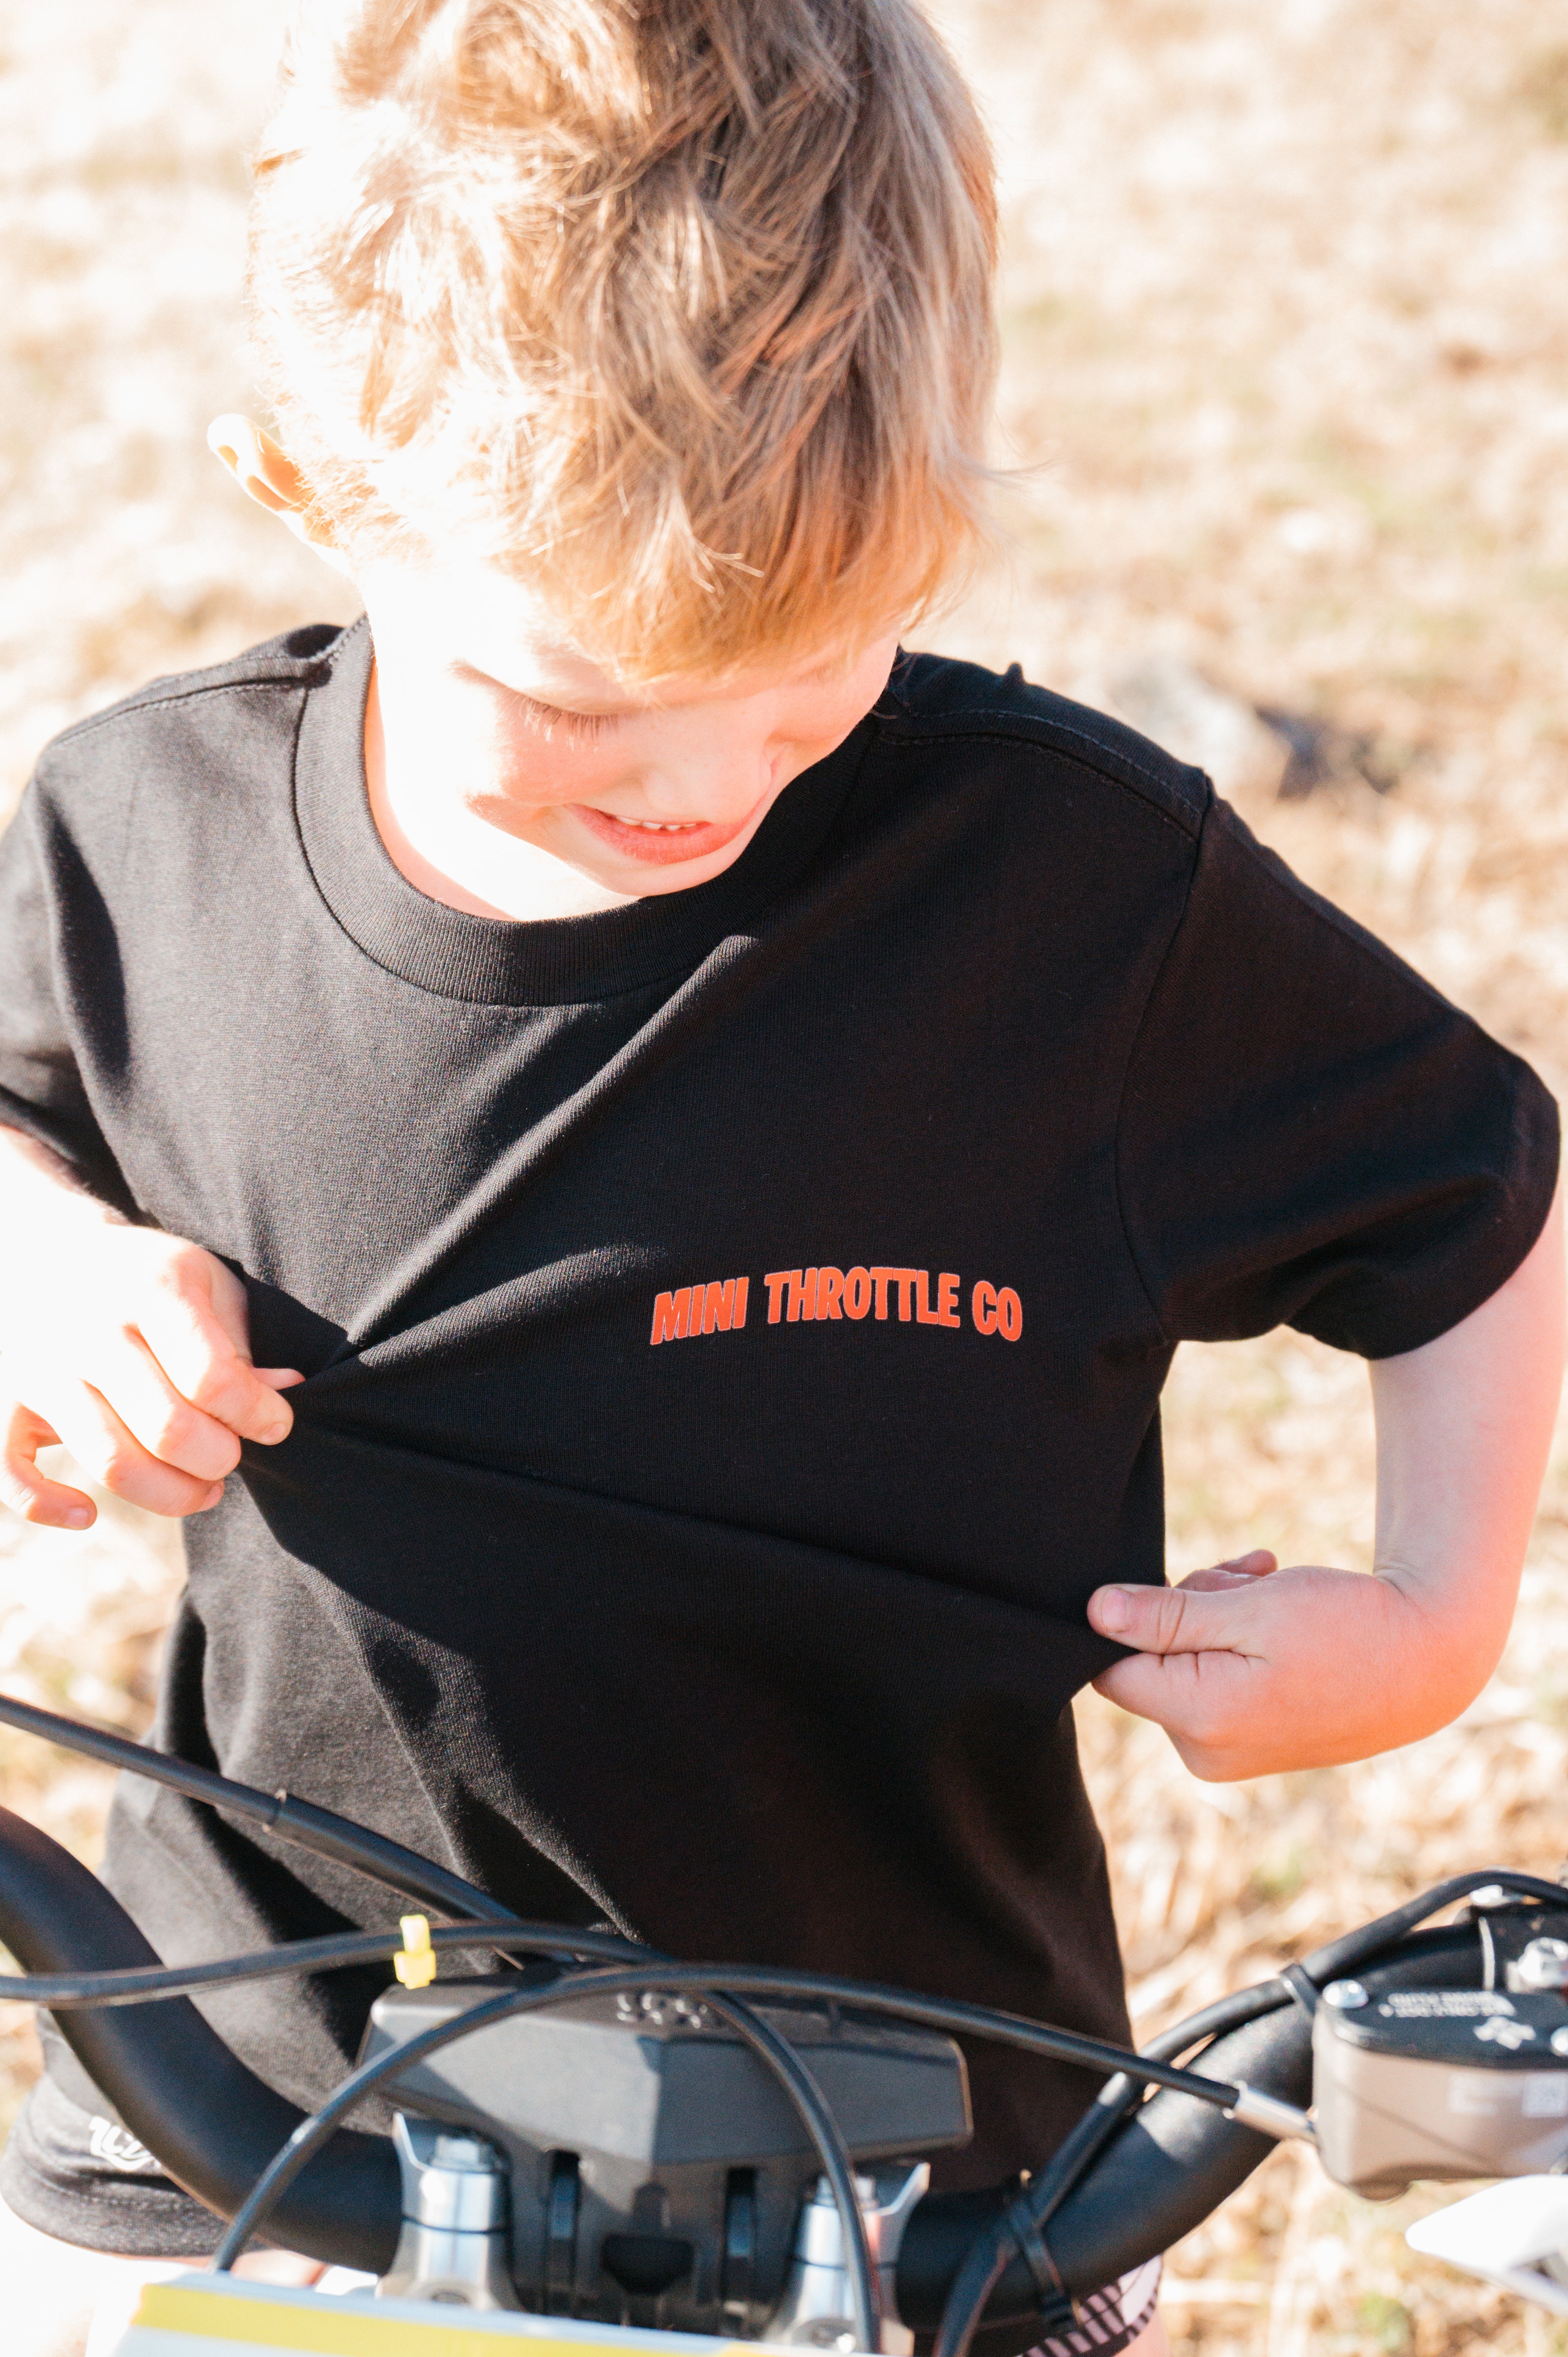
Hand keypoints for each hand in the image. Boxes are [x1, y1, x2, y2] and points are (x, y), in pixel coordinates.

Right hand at [0, 1209, 300, 1529]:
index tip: (275, 1425)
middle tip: (233, 1459)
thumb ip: (241, 1344)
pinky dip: (47, 1505)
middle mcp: (90, 1328)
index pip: (213, 1377)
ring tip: (202, 1491)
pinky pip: (11, 1471)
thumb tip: (286, 1393)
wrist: (46, 1252)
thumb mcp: (205, 1286)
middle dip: (220, 1460)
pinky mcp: (4, 1399)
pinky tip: (87, 1514)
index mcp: (152, 1288)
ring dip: (169, 1495)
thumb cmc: (147, 1279)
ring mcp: (40, 1367)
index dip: (258, 1416)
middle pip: (168, 1429)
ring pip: (111, 1462)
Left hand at [1086, 1552, 1473, 1779]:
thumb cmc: (1346, 1627)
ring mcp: (1231, 1753)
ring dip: (1219, 1613)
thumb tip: (1094, 1612)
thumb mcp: (1248, 1608)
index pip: (1113, 1669)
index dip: (1133, 1617)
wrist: (1430, 1659)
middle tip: (1245, 1575)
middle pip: (1152, 1661)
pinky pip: (1218, 1681)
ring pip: (1187, 1662)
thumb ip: (1164, 1615)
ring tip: (1270, 1586)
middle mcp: (1206, 1752)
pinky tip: (1279, 1606)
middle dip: (1190, 1605)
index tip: (1190, 1582)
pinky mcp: (1255, 1741)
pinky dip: (1239, 1640)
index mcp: (1199, 1721)